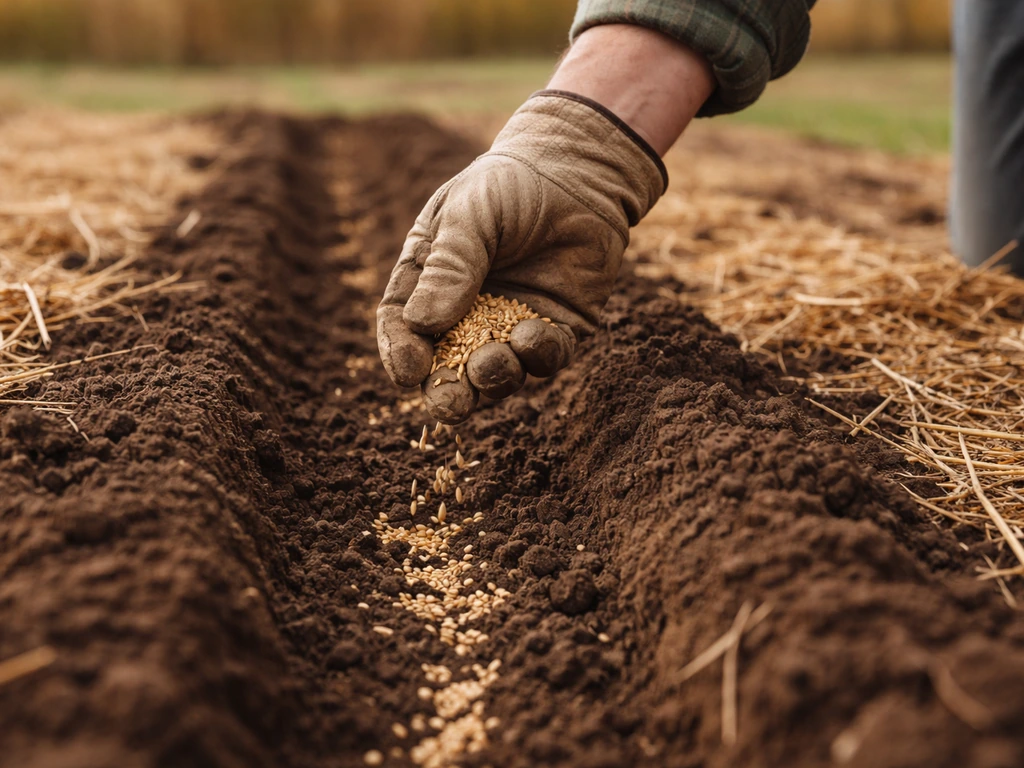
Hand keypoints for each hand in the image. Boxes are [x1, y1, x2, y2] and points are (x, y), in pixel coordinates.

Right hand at [377, 91, 665, 422]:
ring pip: (496, 373)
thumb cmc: (509, 185)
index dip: (401, 353)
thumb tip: (423, 325)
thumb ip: (450, 265)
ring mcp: (511, 325)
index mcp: (427, 283)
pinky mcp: (557, 329)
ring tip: (493, 361)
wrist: (577, 171)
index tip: (408, 372)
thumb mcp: (468, 214)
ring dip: (492, 376)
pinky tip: (533, 334)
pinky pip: (546, 359)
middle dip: (446, 392)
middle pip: (446, 367)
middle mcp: (466, 313)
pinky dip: (538, 355)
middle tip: (449, 405)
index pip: (403, 326)